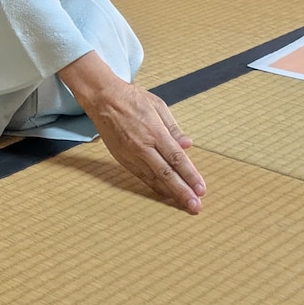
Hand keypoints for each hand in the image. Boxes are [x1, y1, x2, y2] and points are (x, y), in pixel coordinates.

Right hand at [59, 53, 205, 213]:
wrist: (102, 98)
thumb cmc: (131, 98)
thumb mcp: (157, 106)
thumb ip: (173, 128)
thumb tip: (188, 145)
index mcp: (154, 131)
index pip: (176, 158)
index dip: (190, 175)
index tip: (201, 189)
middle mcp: (142, 146)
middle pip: (166, 173)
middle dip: (183, 191)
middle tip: (196, 206)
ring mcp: (130, 153)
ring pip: (153, 178)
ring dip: (170, 193)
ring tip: (184, 204)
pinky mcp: (121, 158)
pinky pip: (140, 176)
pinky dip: (154, 186)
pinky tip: (164, 193)